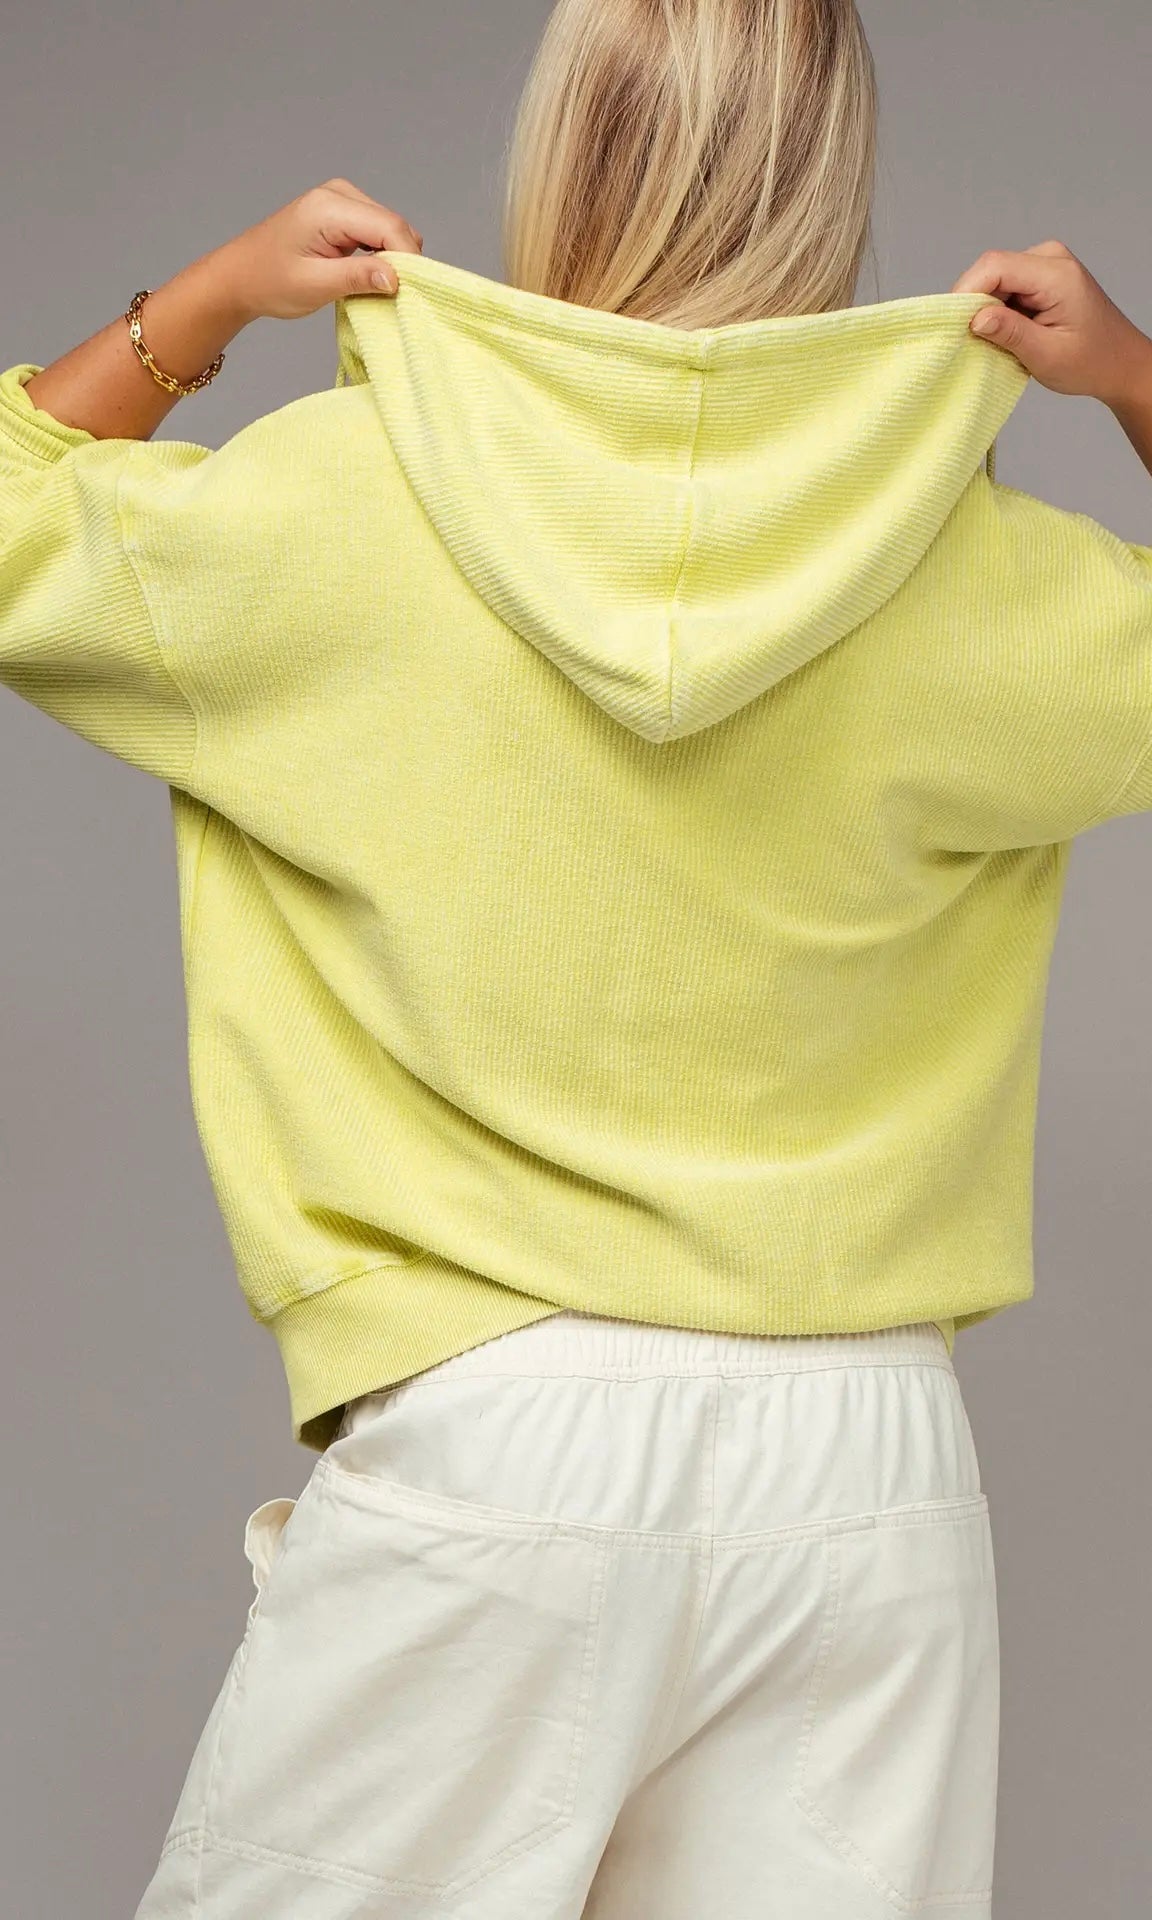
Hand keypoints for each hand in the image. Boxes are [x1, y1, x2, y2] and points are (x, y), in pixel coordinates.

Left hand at [213, 179, 424, 324]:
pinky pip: (378, 230)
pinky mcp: (344, 211)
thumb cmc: (269, 281)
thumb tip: (396, 278)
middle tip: (393, 297)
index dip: (408, 261)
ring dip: (392, 259)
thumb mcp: (314, 285)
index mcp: (329, 207)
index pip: (390, 227)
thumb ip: (357, 278)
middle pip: (394, 225)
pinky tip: (367, 274)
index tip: (409, 294)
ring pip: (391, 229)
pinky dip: (381, 254)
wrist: (241, 275)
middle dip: (402, 261)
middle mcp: (339, 193)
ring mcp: (342, 199)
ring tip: (375, 287)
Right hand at [951, 240, 1151, 410]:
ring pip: (994, 278)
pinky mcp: (1041, 274)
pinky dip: (998, 309)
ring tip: (998, 340)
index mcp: (1057, 275)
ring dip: (987, 309)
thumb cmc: (1091, 362)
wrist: (1119, 362)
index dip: (966, 293)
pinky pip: (1005, 284)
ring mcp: (1046, 263)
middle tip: (975, 341)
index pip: (995, 266)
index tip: (955, 327)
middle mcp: (1051, 258)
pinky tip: (1008, 332)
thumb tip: (974, 319)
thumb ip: (1009, 333)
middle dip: (975, 304)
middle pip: (991, 269)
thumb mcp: (1047, 355)